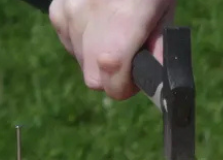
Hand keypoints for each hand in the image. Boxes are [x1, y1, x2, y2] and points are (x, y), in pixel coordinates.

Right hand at [49, 0, 174, 99]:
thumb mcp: (164, 8)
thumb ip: (158, 46)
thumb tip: (155, 80)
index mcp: (123, 19)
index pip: (111, 79)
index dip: (124, 88)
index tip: (134, 82)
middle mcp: (91, 16)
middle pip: (93, 78)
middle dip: (111, 76)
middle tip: (128, 57)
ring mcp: (70, 11)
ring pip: (80, 61)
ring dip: (97, 57)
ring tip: (116, 30)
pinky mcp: (59, 8)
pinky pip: (69, 41)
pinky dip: (83, 40)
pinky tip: (99, 21)